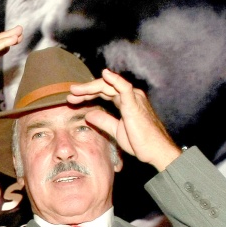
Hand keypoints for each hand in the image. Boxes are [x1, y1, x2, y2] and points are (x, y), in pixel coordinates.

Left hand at [67, 68, 181, 170]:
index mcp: (126, 102)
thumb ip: (103, 121)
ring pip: (109, 86)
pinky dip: (114, 80)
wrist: (155, 151)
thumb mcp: (116, 131)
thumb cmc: (140, 142)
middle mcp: (130, 96)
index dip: (88, 95)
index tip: (73, 100)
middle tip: (70, 94)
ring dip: (91, 87)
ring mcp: (133, 97)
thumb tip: (89, 115)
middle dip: (86, 90)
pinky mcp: (135, 103)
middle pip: (104, 87)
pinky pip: (124, 87)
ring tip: (75, 90)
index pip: (104, 93)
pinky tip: (104, 75)